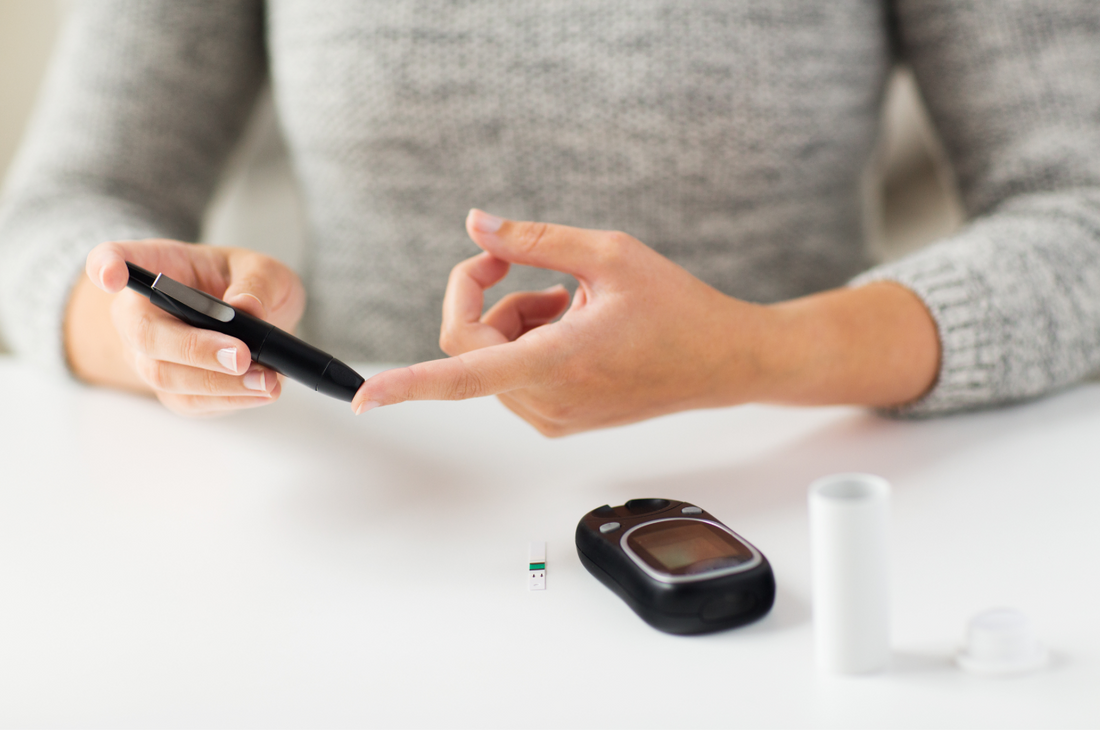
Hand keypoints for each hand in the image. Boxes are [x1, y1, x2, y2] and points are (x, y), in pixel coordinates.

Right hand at [69, 239, 305, 415]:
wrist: (248, 320)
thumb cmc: (243, 284)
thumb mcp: (261, 268)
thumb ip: (257, 282)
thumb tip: (247, 308)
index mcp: (153, 265)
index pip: (111, 259)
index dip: (104, 267)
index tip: (111, 274)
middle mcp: (138, 313)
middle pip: (144, 334)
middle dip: (194, 349)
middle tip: (241, 355)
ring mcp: (148, 356)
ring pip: (166, 376)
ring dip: (218, 383)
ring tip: (266, 379)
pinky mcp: (172, 388)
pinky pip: (190, 401)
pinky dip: (228, 399)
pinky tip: (260, 391)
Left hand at [352, 210, 776, 435]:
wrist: (725, 360)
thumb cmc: (677, 306)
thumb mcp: (609, 254)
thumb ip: (533, 241)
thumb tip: (473, 225)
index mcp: (559, 361)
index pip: (464, 374)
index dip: (408, 386)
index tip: (365, 401)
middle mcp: (549, 401)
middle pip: (471, 347)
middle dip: (487, 298)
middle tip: (529, 267)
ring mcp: (554, 417)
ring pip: (489, 361)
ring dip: (512, 320)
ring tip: (570, 302)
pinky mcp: (561, 420)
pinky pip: (511, 377)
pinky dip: (526, 343)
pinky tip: (573, 326)